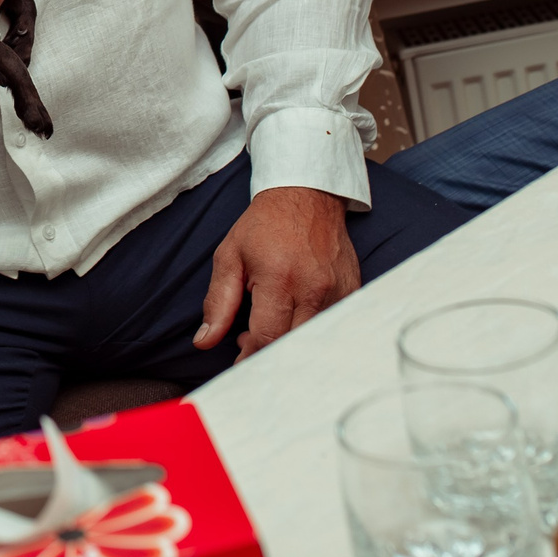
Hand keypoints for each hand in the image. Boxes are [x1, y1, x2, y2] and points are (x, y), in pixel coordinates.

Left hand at [195, 187, 358, 359]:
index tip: (239, 362)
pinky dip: (311, 330)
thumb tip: (204, 341)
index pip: (267, 338)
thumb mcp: (230, 257)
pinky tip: (294, 316)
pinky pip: (332, 325)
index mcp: (279, 280)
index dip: (250, 357)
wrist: (307, 194)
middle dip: (268, 352)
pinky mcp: (352, 290)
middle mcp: (313, 289)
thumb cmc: (264, 226)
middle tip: (249, 341)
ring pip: (313, 339)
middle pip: (292, 344)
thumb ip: (218, 302)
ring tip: (271, 323)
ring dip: (290, 342)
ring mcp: (337, 291)